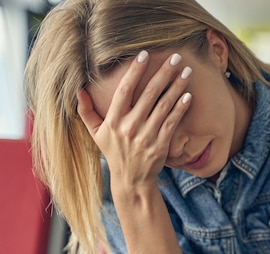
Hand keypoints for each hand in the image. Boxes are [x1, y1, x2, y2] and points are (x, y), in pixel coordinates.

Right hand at [76, 51, 191, 192]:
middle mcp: (130, 127)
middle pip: (149, 94)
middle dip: (164, 73)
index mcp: (113, 121)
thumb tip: (78, 89)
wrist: (131, 180)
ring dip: (177, 87)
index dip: (135, 71)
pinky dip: (181, 108)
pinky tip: (188, 95)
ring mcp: (146, 136)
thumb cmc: (114, 153)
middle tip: (176, 57)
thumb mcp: (96, 133)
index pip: (124, 90)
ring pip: (164, 106)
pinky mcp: (160, 145)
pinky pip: (172, 122)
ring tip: (186, 72)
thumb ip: (86, 111)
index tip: (144, 54)